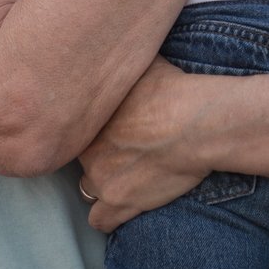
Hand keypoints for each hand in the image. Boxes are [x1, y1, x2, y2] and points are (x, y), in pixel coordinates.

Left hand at [77, 57, 212, 230]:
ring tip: (122, 174)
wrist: (195, 124)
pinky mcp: (121, 203)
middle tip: (120, 147)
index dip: (92, 128)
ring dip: (101, 183)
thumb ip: (121, 64)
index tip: (110, 125)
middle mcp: (87, 150)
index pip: (72, 128)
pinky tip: (123, 204)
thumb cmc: (173, 89)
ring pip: (85, 188)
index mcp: (89, 118)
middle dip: (96, 154)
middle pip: (80, 157)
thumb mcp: (142, 63)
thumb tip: (116, 47)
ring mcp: (102, 179)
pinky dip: (109, 216)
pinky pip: (100, 220)